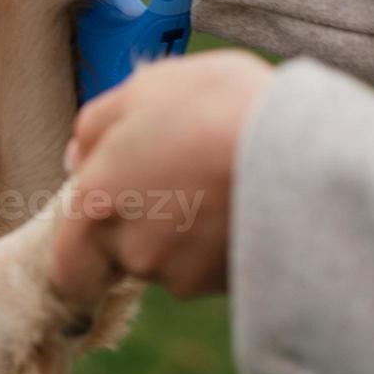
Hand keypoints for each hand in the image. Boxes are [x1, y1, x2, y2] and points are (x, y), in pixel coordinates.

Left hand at [51, 50, 273, 302]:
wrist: (305, 154)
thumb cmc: (217, 106)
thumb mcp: (145, 88)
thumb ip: (98, 126)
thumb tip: (77, 159)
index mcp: (96, 204)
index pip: (68, 268)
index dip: (84, 249)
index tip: (108, 220)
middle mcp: (133, 251)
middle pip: (124, 258)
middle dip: (144, 230)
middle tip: (180, 184)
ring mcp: (184, 275)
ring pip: (173, 263)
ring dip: (190, 232)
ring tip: (225, 179)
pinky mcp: (229, 286)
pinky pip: (216, 268)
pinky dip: (226, 243)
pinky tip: (250, 201)